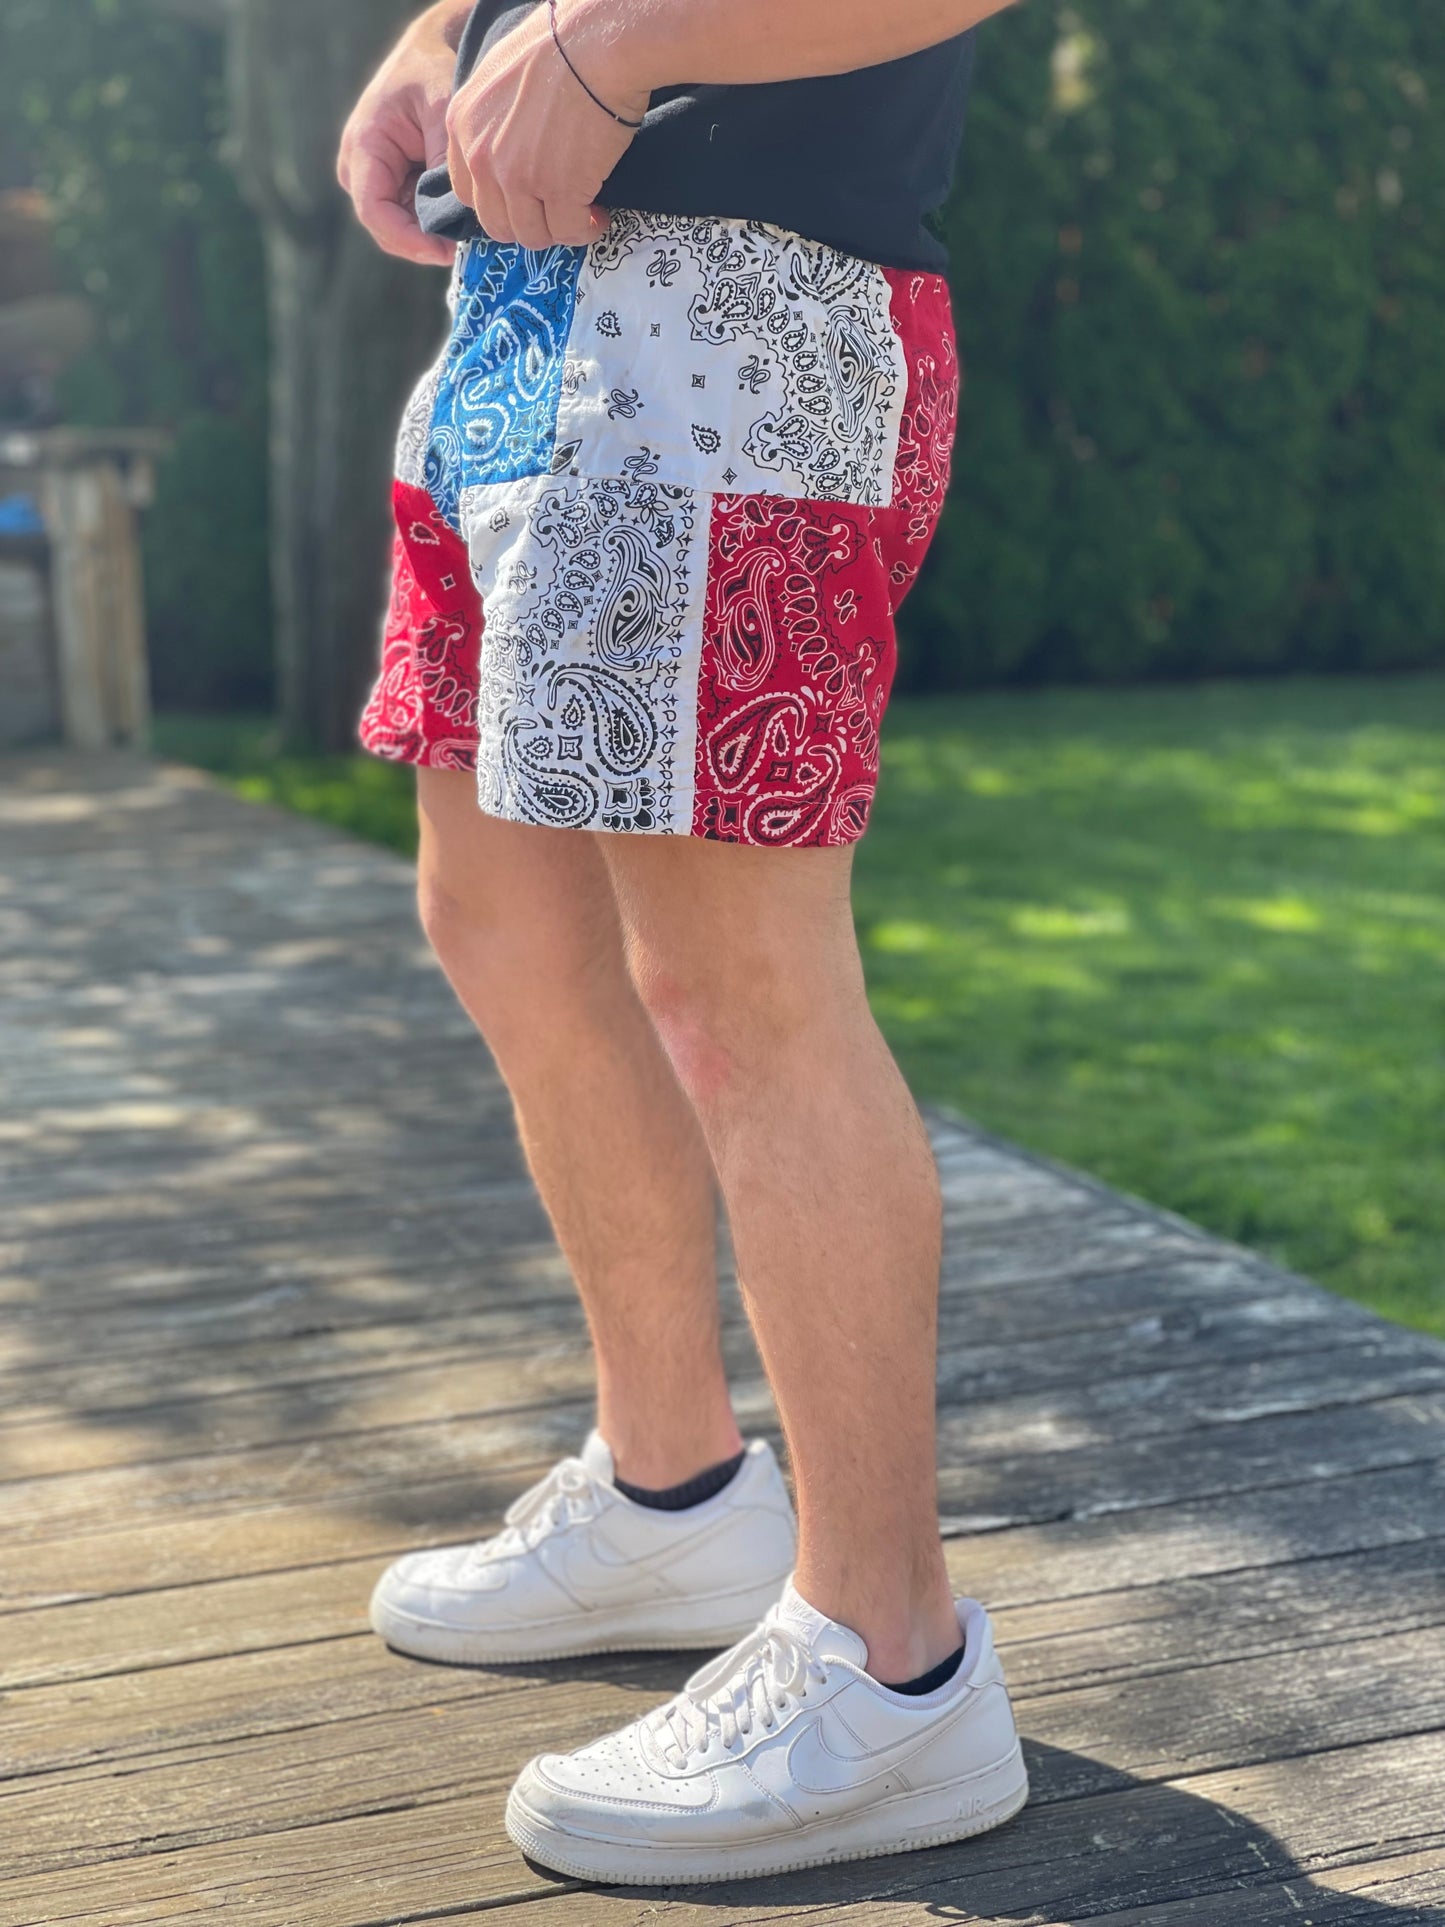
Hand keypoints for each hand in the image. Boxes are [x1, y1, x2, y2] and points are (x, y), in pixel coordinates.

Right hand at [337, 3, 464, 265]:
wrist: (431, 51)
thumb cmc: (435, 73)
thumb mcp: (444, 113)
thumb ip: (445, 166)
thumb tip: (454, 220)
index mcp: (364, 145)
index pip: (374, 211)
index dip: (408, 240)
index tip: (445, 252)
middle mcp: (358, 165)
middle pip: (384, 227)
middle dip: (423, 242)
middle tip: (465, 248)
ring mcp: (372, 176)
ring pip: (398, 226)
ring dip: (430, 234)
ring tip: (466, 229)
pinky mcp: (390, 181)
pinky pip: (409, 215)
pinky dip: (434, 222)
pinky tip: (460, 217)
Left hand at [445, 3, 650, 249]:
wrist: (596, 43)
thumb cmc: (559, 47)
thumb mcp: (500, 77)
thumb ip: (491, 119)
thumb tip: (508, 147)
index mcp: (462, 126)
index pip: (468, 193)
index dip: (501, 203)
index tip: (528, 199)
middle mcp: (482, 156)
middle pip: (496, 223)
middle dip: (529, 224)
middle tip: (556, 212)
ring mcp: (518, 177)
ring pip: (532, 234)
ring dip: (559, 230)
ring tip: (583, 214)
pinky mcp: (558, 190)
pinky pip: (568, 231)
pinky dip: (586, 229)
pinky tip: (599, 215)